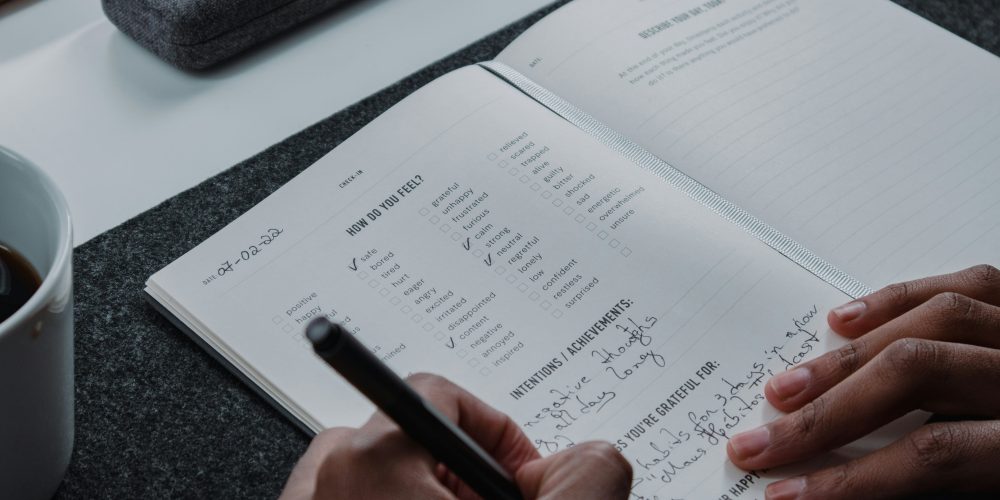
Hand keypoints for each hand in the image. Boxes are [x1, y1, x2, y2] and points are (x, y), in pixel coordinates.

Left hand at [280, 373, 631, 499]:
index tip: (516, 480)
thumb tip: (596, 457)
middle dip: (458, 478)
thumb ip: (584, 485)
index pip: (438, 396)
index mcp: (369, 464)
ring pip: (369, 477)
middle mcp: (319, 480)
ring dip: (420, 499)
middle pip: (403, 437)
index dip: (496, 435)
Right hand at [727, 265, 999, 498]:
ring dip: (846, 358)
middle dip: (827, 412)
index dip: (854, 477)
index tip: (789, 493)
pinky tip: (843, 320)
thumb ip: (941, 477)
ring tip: (785, 389)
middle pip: (916, 374)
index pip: (935, 454)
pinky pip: (965, 284)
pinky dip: (896, 300)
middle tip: (763, 443)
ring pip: (933, 319)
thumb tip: (841, 479)